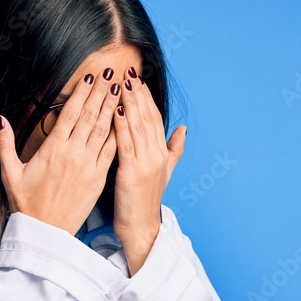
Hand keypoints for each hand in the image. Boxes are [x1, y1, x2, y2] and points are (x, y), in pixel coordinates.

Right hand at [0, 70, 120, 235]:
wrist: (46, 232)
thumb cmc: (26, 203)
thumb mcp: (9, 173)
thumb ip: (4, 144)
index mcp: (53, 150)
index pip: (70, 114)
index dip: (81, 93)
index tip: (89, 77)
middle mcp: (73, 154)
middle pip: (90, 116)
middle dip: (101, 92)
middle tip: (110, 73)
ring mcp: (89, 166)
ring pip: (104, 130)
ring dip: (113, 107)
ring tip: (120, 88)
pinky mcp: (99, 178)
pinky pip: (112, 151)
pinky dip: (119, 133)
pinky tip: (125, 119)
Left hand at [112, 70, 186, 272]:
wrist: (143, 228)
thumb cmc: (145, 201)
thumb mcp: (164, 172)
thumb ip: (174, 149)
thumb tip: (183, 128)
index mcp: (161, 153)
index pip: (155, 118)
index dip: (146, 97)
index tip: (138, 78)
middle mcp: (156, 155)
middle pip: (147, 117)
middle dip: (137, 93)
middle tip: (128, 71)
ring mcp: (146, 163)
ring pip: (138, 126)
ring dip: (130, 102)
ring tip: (121, 82)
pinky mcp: (132, 172)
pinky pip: (126, 143)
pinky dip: (122, 125)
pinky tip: (117, 109)